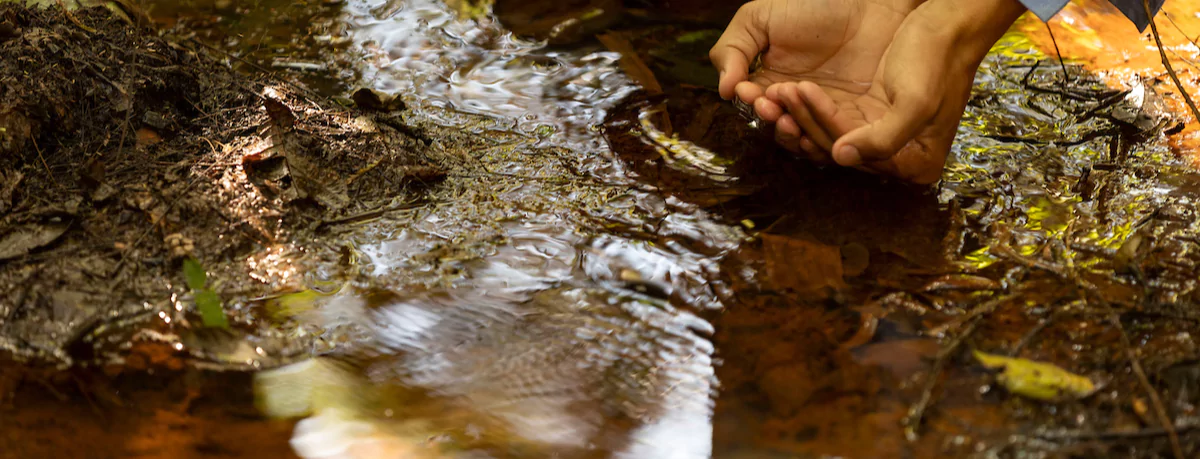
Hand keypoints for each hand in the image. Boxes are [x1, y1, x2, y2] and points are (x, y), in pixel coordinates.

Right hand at [708, 0, 922, 161]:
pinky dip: (824, 141)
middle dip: (771, 122)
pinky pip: (841, 142)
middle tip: (770, 107)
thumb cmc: (814, 5)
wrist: (869, 2)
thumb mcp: (758, 19)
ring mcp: (831, 115)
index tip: (750, 92)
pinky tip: (812, 129)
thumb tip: (724, 91)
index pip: (758, 107)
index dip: (751, 104)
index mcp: (774, 84)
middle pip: (781, 129)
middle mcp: (801, 106)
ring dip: (793, 134)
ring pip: (808, 141)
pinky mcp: (861, 122)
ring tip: (788, 117)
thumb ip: (732, 50)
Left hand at [759, 0, 1026, 183]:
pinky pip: (833, 123)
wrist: (947, 28)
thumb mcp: (917, 102)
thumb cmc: (936, 61)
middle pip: (839, 148)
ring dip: (802, 114)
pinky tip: (792, 90)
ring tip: (779, 90)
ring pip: (830, 136)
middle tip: (777, 92)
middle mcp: (898, 162)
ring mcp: (881, 143)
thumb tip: (842, 158)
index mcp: (916, 165)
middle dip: (804, 120)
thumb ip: (884, 139)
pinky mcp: (869, 123)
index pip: (855, 152)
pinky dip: (811, 108)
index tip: (799, 93)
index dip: (822, 124)